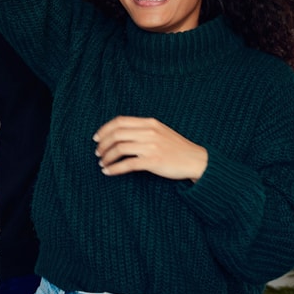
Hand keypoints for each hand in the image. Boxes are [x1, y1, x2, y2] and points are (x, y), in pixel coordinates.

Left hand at [93, 116, 208, 180]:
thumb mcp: (161, 131)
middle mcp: (149, 132)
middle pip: (117, 134)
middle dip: (103, 144)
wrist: (196, 160)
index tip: (97, 138)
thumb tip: (120, 133)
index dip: (105, 129)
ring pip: (119, 149)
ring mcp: (151, 146)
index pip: (120, 121)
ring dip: (107, 157)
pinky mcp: (153, 161)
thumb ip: (143, 129)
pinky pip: (127, 164)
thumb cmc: (177, 148)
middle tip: (98, 152)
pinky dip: (114, 168)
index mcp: (150, 123)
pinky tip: (108, 172)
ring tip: (102, 163)